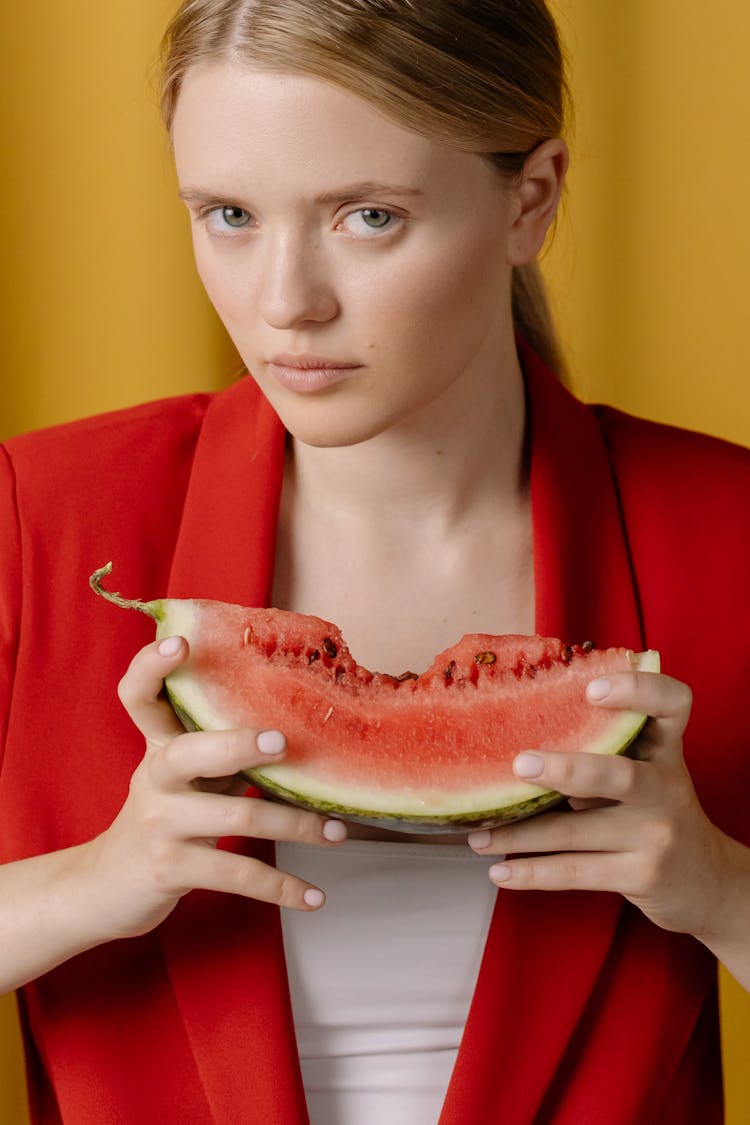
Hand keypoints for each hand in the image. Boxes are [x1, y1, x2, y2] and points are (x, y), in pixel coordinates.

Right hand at [78, 635, 346, 940]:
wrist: (106, 889)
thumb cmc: (167, 819)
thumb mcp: (187, 779)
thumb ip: (224, 752)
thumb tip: (304, 730)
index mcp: (159, 747)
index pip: (139, 696)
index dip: (151, 667)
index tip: (180, 642)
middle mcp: (154, 778)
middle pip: (187, 753)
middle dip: (234, 745)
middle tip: (280, 741)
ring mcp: (159, 824)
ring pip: (233, 820)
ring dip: (294, 826)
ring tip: (337, 833)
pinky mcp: (169, 869)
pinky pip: (236, 875)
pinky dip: (282, 887)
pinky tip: (314, 896)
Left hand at [468, 670, 731, 938]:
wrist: (708, 882)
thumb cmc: (657, 813)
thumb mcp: (648, 773)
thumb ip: (606, 751)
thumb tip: (517, 739)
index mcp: (665, 750)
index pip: (671, 704)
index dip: (638, 690)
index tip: (592, 688)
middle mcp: (665, 788)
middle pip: (617, 774)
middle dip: (567, 771)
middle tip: (520, 765)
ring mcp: (655, 834)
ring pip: (576, 831)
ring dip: (520, 833)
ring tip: (477, 835)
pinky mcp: (641, 875)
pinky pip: (576, 871)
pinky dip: (533, 871)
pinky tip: (501, 871)